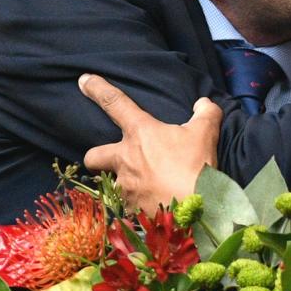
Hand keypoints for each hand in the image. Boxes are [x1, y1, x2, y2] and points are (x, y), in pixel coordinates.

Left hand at [79, 74, 221, 212]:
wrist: (196, 210)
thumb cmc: (197, 166)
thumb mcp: (207, 132)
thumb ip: (206, 112)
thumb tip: (203, 103)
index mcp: (141, 134)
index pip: (115, 103)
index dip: (98, 89)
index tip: (83, 80)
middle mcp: (125, 159)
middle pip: (93, 156)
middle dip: (97, 158)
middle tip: (114, 160)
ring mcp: (125, 187)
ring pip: (111, 184)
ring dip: (125, 184)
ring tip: (146, 188)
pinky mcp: (129, 210)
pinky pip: (127, 207)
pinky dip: (138, 205)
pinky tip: (154, 206)